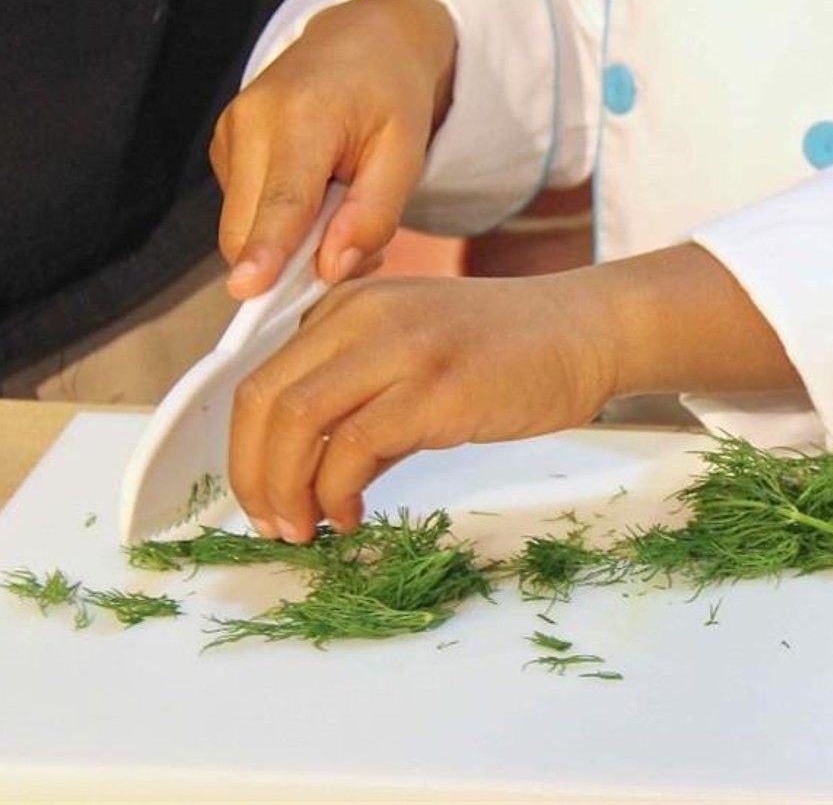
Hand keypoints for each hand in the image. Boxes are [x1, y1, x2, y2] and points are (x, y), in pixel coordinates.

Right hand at [210, 0, 456, 299]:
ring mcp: (228, 134)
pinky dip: (279, 225)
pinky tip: (318, 197)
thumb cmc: (390, 94)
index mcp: (302, 116)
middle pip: (249, 229)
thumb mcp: (406, 152)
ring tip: (342, 209)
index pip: (282, 199)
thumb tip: (331, 269)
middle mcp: (251, 122)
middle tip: (355, 249)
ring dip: (289, 245)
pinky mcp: (224, 149)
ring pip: (243, 229)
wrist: (360, 38)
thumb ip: (374, 214)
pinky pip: (245, 214)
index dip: (266, 250)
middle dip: (291, 263)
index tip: (248, 291)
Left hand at [228, 244, 801, 543]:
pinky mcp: (434, 385)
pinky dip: (336, 493)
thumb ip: (360, 407)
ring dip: (285, 490)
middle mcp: (362, 314)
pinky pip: (352, 446)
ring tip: (305, 530)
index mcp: (349, 303)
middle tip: (271, 525)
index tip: (260, 497)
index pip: (263, 377)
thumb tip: (311, 480)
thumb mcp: (416, 360)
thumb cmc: (509, 351)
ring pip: (296, 421)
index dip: (246, 448)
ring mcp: (399, 345)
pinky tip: (352, 515)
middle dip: (253, 476)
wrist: (587, 332)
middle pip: (265, 399)